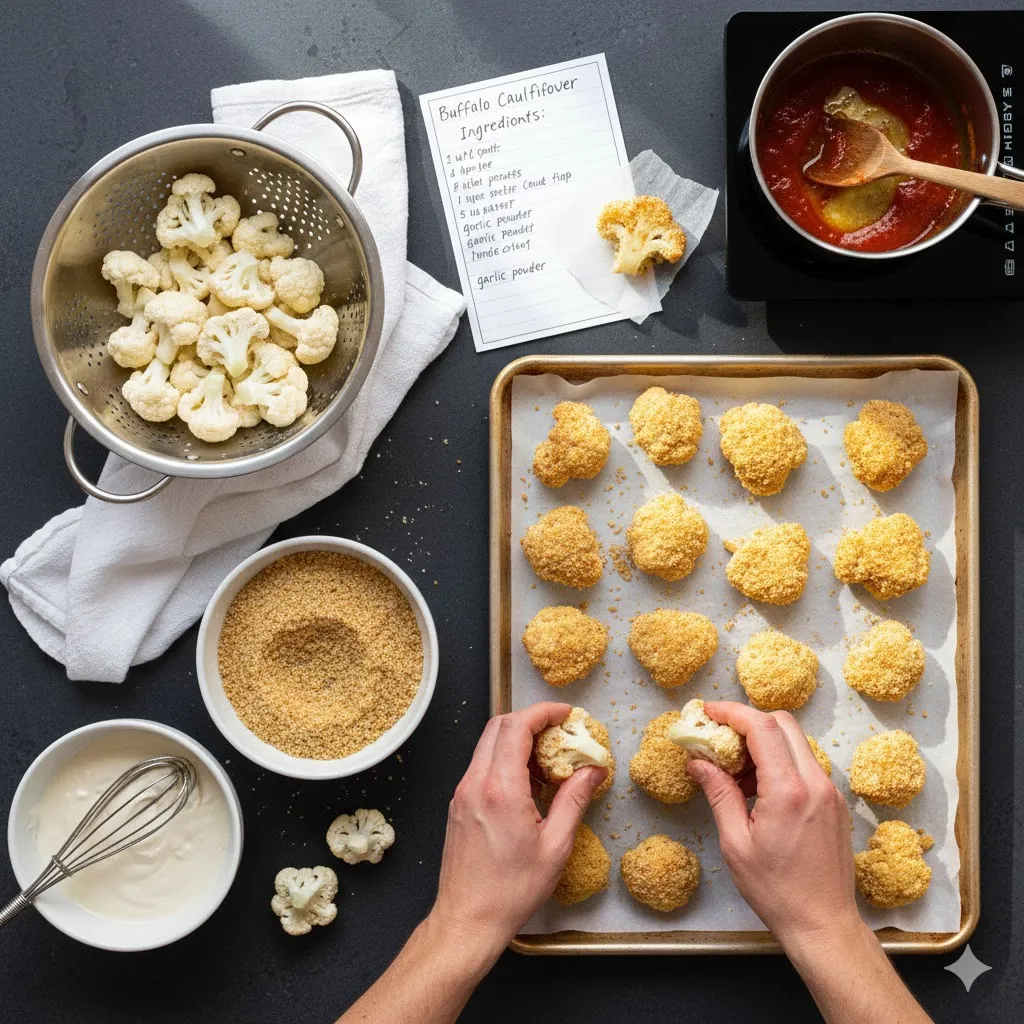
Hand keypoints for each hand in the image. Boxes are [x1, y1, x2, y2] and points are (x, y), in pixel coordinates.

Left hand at [430, 702, 606, 958]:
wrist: (467, 920)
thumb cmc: (510, 891)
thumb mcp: (555, 847)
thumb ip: (574, 801)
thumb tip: (592, 771)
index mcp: (500, 790)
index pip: (516, 726)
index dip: (543, 712)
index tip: (565, 714)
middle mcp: (475, 783)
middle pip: (498, 726)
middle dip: (531, 720)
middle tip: (560, 732)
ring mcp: (462, 793)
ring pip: (488, 745)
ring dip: (517, 741)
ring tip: (549, 762)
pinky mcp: (459, 804)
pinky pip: (482, 766)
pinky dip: (505, 761)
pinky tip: (528, 784)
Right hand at [686, 701, 858, 944]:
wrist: (824, 924)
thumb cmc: (777, 891)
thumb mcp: (736, 843)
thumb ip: (719, 794)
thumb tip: (698, 763)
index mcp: (788, 792)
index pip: (762, 727)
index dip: (732, 712)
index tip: (708, 712)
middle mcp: (815, 783)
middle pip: (782, 723)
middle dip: (747, 721)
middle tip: (718, 736)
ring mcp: (829, 791)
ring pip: (794, 741)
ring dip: (763, 742)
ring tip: (735, 771)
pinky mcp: (834, 801)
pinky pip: (804, 763)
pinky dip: (778, 761)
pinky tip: (757, 789)